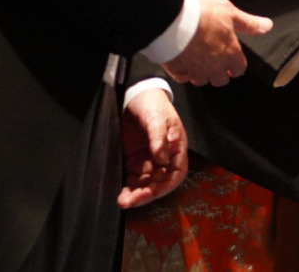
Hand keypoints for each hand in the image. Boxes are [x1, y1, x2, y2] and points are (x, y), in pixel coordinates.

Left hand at [117, 88, 187, 207]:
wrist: (137, 96)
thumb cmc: (154, 105)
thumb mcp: (158, 119)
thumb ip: (159, 139)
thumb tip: (161, 159)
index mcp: (176, 149)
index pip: (175, 174)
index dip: (164, 187)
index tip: (151, 193)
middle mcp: (164, 159)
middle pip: (159, 183)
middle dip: (146, 194)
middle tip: (130, 201)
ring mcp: (149, 161)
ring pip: (146, 184)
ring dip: (136, 194)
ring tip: (123, 201)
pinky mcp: (135, 161)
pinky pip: (134, 179)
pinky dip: (128, 188)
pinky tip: (121, 192)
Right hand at [164, 0, 272, 86]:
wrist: (172, 18)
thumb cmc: (202, 13)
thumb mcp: (229, 11)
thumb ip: (248, 23)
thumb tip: (267, 26)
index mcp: (230, 53)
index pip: (239, 69)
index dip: (237, 66)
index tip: (233, 61)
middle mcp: (214, 66)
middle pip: (220, 80)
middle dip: (220, 73)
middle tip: (215, 61)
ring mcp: (195, 70)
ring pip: (202, 81)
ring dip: (202, 74)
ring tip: (199, 62)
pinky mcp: (177, 70)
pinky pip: (183, 78)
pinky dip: (185, 73)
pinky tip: (184, 63)